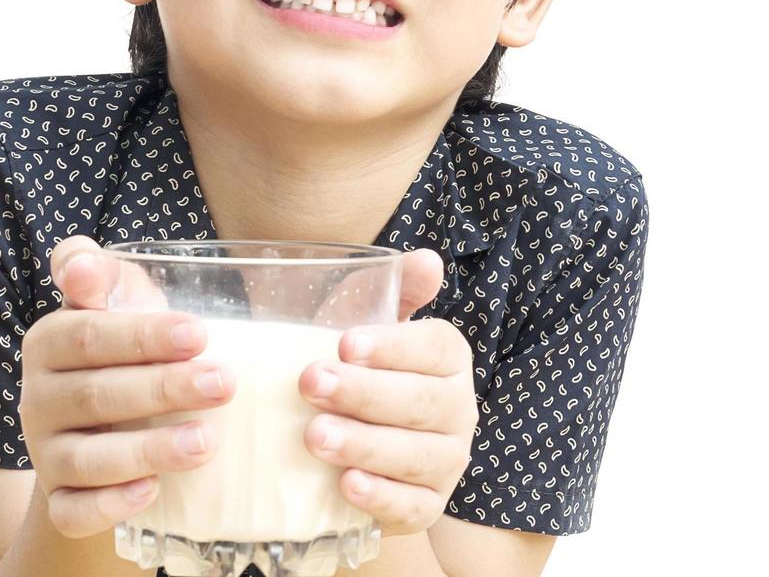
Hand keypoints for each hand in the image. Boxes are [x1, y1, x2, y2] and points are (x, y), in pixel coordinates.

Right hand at [17, 234, 238, 538]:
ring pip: (86, 460)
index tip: (200, 334)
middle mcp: (38, 400)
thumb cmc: (125, 346)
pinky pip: (73, 513)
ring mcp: (46, 455)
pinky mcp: (60, 500)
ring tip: (205, 442)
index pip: (88, 336)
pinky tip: (152, 491)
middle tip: (225, 384)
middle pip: (96, 396)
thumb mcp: (119, 297)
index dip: (142, 336)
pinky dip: (108, 506)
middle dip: (164, 390)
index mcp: (48, 343)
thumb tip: (80, 269)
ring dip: (147, 450)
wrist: (109, 420)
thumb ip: (101, 273)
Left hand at [297, 248, 476, 537]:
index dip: (393, 346)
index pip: (434, 347)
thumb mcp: (372, 323)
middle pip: (421, 401)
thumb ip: (397, 289)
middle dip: (363, 393)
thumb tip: (427, 261)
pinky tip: (346, 486)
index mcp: (448, 358)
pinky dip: (381, 498)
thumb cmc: (362, 370)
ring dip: (364, 445)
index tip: (344, 342)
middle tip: (311, 383)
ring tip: (315, 436)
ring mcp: (448, 461)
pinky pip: (414, 508)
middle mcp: (458, 409)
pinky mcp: (429, 506)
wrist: (362, 439)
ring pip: (416, 455)